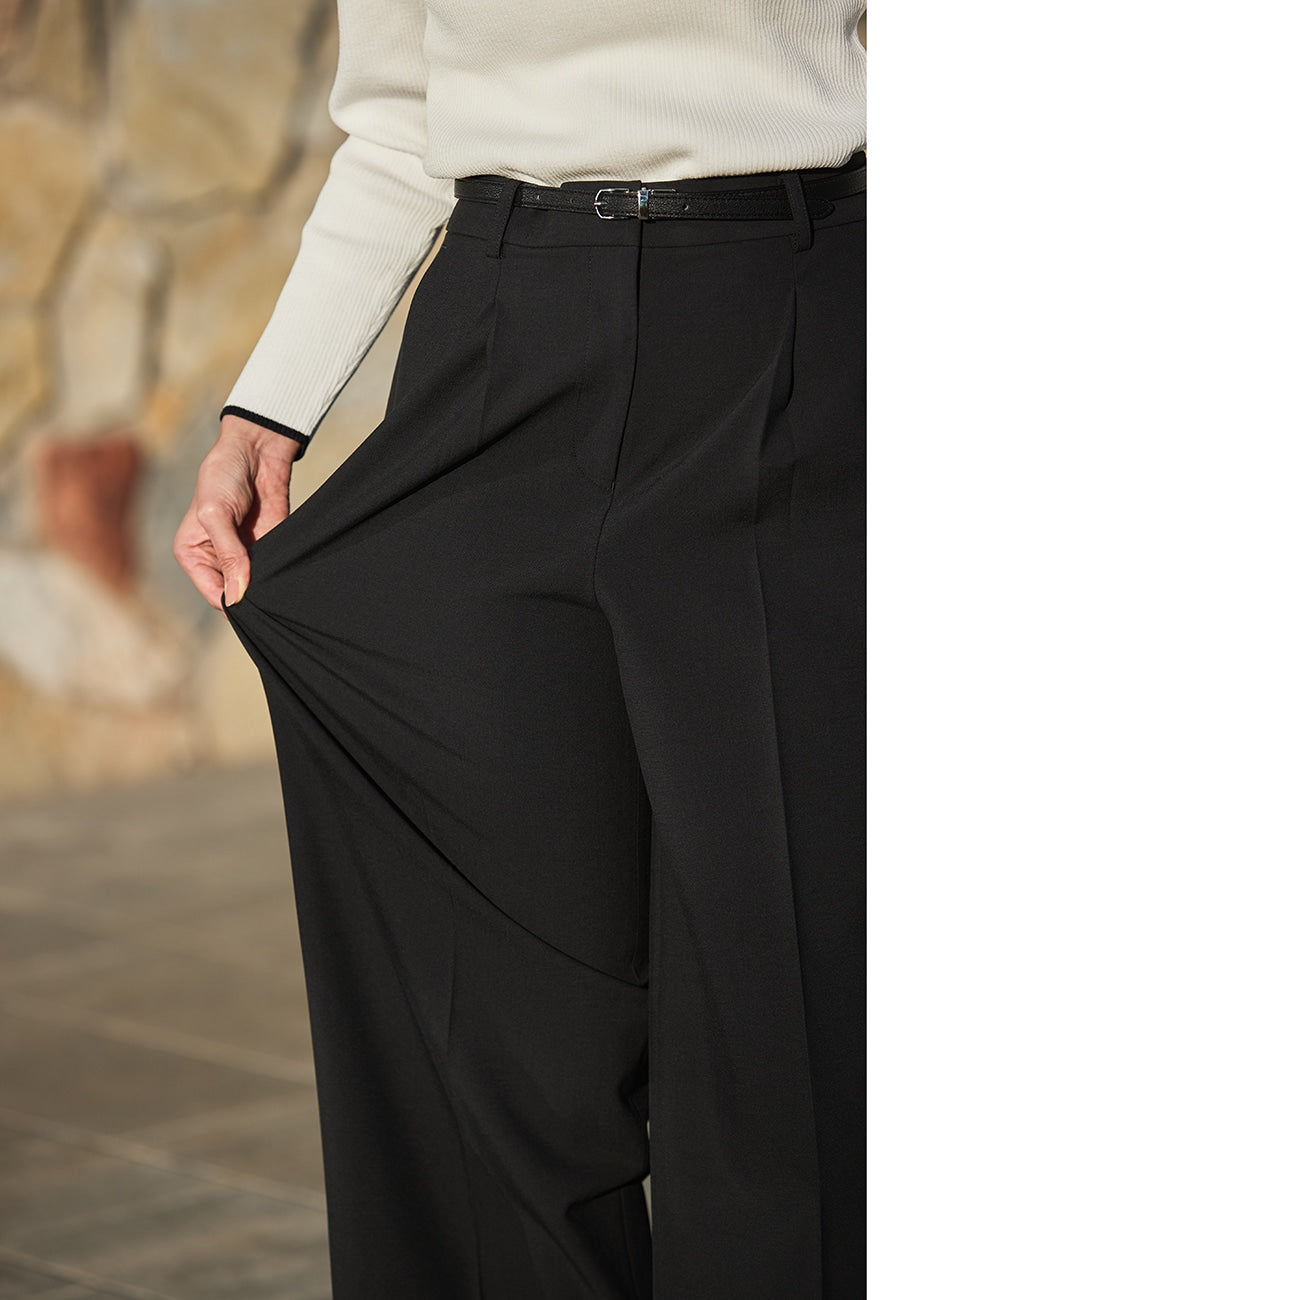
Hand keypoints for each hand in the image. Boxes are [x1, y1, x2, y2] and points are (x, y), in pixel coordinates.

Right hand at [173, 413, 298, 610]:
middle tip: (272, 596)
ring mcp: (244, 557)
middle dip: (253, 598)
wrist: (255, 452)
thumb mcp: (216, 515)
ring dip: (270, 587)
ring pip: (258, 587)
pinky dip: (283, 575)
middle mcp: (216, 560)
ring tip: (280, 581)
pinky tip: (290, 573)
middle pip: (237, 595)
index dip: (234, 602)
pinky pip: (275, 572)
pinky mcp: (267, 549)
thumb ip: (228, 555)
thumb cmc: (223, 477)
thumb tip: (237, 595)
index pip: (215, 595)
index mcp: (192, 556)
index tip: (255, 603)